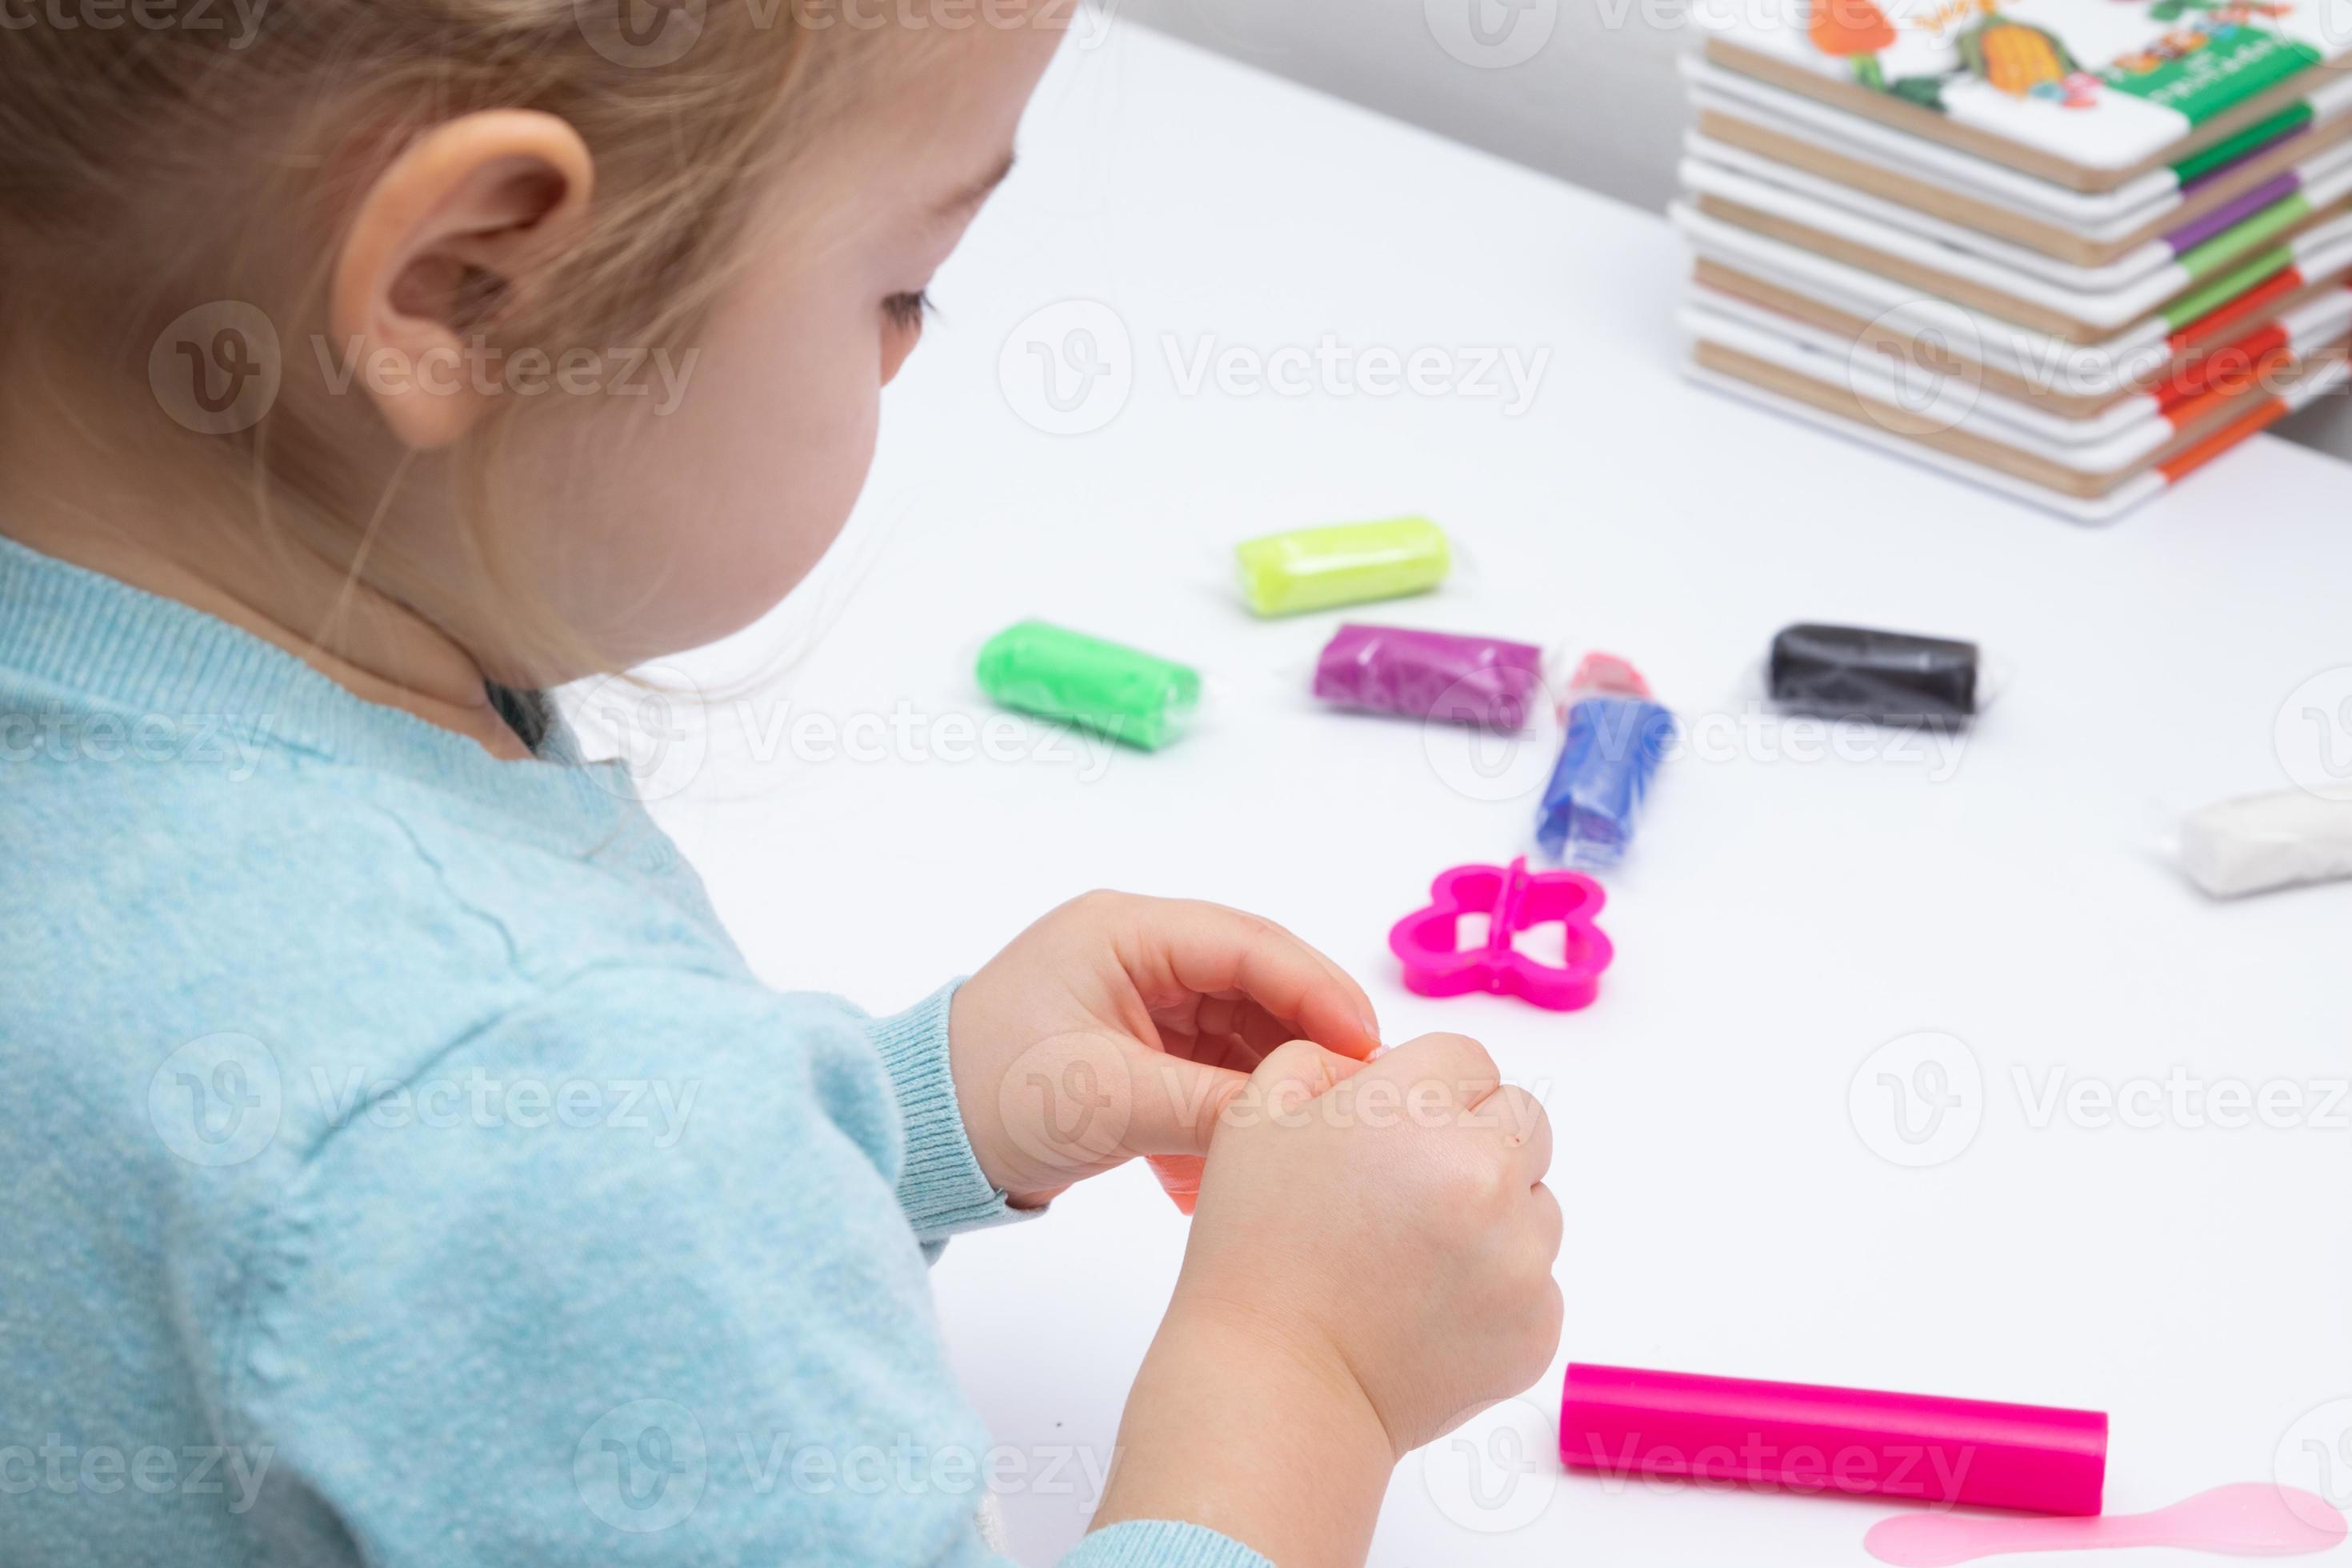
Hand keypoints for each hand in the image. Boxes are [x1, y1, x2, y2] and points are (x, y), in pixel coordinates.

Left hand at [948, 890, 1380, 1206]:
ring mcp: (1138, 999)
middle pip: (1253, 987)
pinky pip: (1204, 1072)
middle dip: (1299, 1049)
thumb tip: (1303, 1121)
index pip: (1249, 946)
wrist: (914, 1139)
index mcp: (1125, 930)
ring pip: (1235, 1035)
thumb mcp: (1109, 1100)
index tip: (1364, 1050)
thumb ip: (1214, 1105)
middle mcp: (1138, 952)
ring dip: (1257, 1095)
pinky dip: (1219, 1120)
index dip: (1317, 993)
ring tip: (1286, 1152)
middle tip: (1350, 1102)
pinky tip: (1216, 1176)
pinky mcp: (1134, 1047)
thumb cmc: (990, 1094)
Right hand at [1089, 1034, 1561, 1566]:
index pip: (1467, 1059)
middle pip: (1522, 1117)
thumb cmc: (1256, 1254)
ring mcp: (1521, 1256)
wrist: (1276, 1387)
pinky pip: (1537, 1281)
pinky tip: (1426, 1309)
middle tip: (1410, 1192)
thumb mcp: (1255, 1118)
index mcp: (1417, 1111)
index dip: (1427, 1092)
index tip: (1392, 1134)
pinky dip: (1495, 1289)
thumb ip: (1320, 1059)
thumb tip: (1375, 1062)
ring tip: (1412, 1258)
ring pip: (1538, 1201)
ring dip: (1493, 1215)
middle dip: (1476, 1140)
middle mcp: (1484, 1174)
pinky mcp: (1537, 1326)